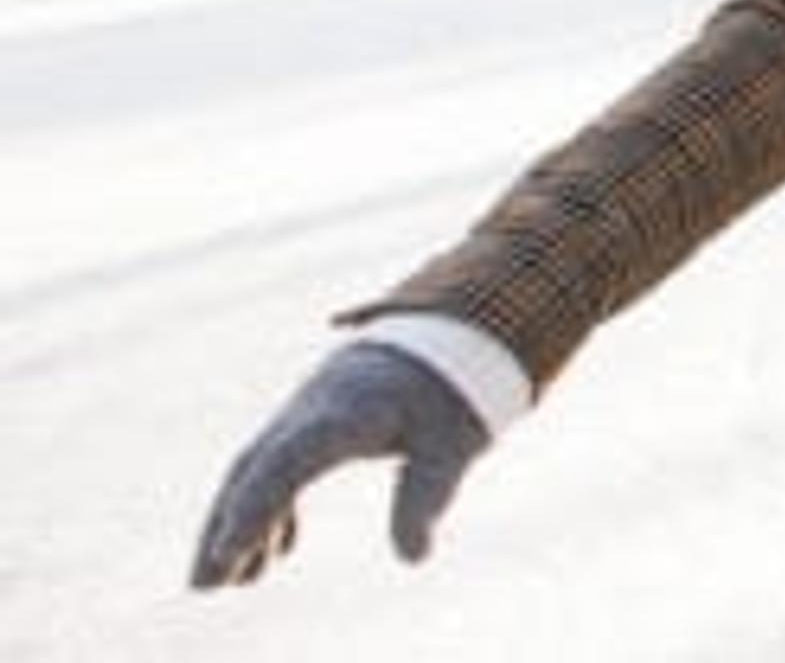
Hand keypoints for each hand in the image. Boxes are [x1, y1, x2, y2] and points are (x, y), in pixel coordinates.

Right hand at [191, 341, 488, 587]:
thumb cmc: (451, 388)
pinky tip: (275, 553)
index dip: (254, 508)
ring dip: (235, 524)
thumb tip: (415, 558)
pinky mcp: (314, 422)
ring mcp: (306, 414)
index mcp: (345, 411)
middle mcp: (312, 410)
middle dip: (224, 528)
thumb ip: (427, 497)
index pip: (287, 463)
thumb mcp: (451, 444)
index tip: (227, 554)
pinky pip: (277, 468)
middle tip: (203, 586)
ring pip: (256, 471)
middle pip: (255, 470)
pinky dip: (271, 509)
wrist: (448, 328)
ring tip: (226, 583)